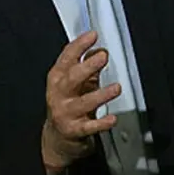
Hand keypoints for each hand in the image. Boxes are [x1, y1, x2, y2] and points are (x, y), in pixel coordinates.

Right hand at [42, 31, 121, 174]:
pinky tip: (112, 119)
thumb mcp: (76, 84)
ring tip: (116, 88)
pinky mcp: (74, 131)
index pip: (66, 58)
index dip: (79, 45)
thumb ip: (88, 67)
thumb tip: (99, 50)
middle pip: (71, 78)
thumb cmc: (68, 106)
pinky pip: (88, 127)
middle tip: (102, 57)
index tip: (93, 35)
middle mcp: (58, 94)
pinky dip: (101, 123)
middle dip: (87, 67)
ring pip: (82, 103)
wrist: (57, 139)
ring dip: (100, 95)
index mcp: (57, 79)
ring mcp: (65, 113)